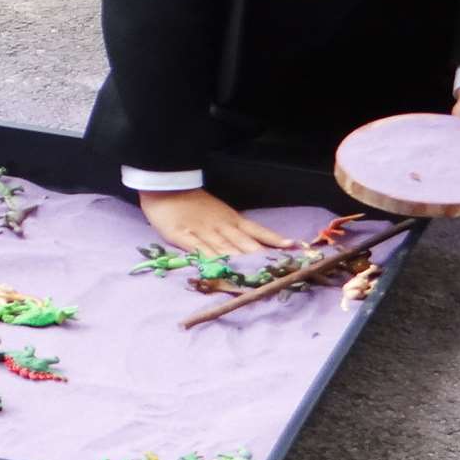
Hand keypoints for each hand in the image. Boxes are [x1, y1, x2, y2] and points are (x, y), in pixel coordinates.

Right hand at [138, 188, 298, 256]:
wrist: (165, 186)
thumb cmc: (190, 201)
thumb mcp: (217, 210)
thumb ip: (233, 227)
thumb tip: (257, 242)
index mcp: (231, 218)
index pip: (258, 231)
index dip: (275, 240)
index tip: (295, 249)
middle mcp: (221, 226)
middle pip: (246, 244)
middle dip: (263, 258)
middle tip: (281, 270)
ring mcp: (203, 232)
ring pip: (227, 249)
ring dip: (244, 262)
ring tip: (261, 274)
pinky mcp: (183, 237)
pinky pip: (200, 251)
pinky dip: (213, 261)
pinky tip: (223, 270)